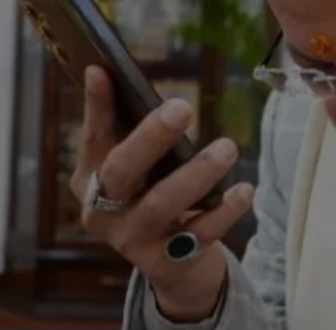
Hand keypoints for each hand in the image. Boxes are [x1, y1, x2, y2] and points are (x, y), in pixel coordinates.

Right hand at [70, 65, 254, 321]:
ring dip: (196, 173)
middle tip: (183, 106)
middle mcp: (102, 210)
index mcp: (91, 178)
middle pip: (121, 172)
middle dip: (150, 138)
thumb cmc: (157, 196)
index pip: (93, 137)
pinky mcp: (165, 263)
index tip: (102, 70)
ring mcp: (131, 240)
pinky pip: (198, 234)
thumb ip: (137, 133)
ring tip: (227, 147)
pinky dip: (224, 211)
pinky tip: (244, 190)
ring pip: (161, 205)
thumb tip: (130, 79)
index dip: (96, 105)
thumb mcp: (141, 168)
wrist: (173, 265)